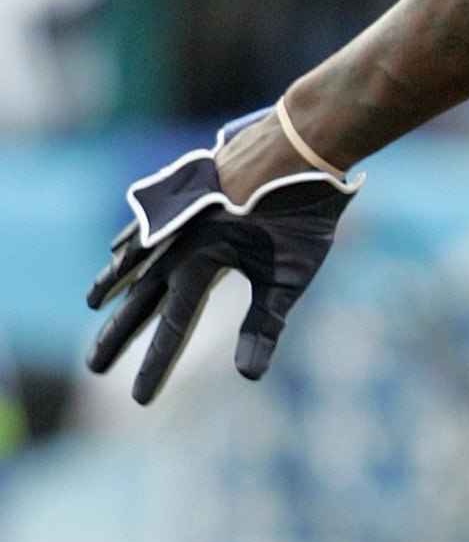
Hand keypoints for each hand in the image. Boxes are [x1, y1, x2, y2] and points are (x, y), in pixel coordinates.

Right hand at [86, 119, 356, 404]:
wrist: (302, 141)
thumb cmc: (304, 211)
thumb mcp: (292, 275)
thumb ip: (266, 324)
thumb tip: (247, 376)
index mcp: (202, 262)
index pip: (174, 327)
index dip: (156, 366)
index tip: (139, 400)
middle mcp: (181, 240)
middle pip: (142, 298)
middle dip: (119, 335)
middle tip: (92, 366)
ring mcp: (182, 214)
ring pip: (137, 258)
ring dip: (116, 284)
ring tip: (94, 304)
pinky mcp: (190, 193)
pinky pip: (149, 225)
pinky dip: (132, 244)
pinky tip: (121, 250)